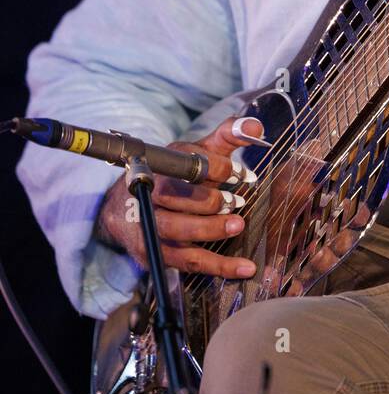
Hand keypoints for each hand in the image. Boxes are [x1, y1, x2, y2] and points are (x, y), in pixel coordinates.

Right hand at [94, 115, 265, 279]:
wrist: (127, 207)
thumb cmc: (174, 176)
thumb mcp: (197, 152)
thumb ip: (227, 136)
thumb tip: (256, 127)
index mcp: (159, 164)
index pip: (186, 164)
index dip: (217, 168)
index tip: (242, 174)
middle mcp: (148, 194)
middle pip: (173, 197)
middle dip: (208, 200)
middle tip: (236, 201)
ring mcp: (150, 226)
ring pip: (177, 230)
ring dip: (210, 230)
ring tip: (238, 225)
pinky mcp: (157, 253)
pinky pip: (189, 262)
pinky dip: (219, 266)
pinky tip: (246, 267)